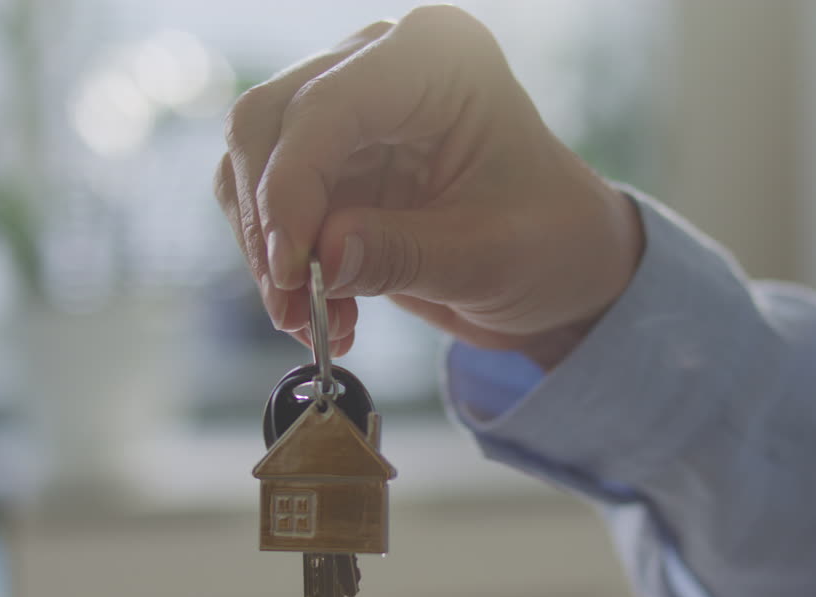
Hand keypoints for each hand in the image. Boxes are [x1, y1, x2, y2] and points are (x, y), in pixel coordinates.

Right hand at [214, 5, 642, 367]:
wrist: (563, 267)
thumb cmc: (552, 242)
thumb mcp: (490, 257)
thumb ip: (404, 253)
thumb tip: (323, 257)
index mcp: (438, 58)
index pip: (327, 105)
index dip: (292, 189)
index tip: (293, 272)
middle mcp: (381, 64)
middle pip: (267, 122)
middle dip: (269, 223)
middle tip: (292, 306)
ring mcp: (348, 107)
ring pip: (252, 163)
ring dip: (267, 250)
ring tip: (313, 320)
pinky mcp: (329, 160)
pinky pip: (266, 201)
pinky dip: (279, 260)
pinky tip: (327, 310)